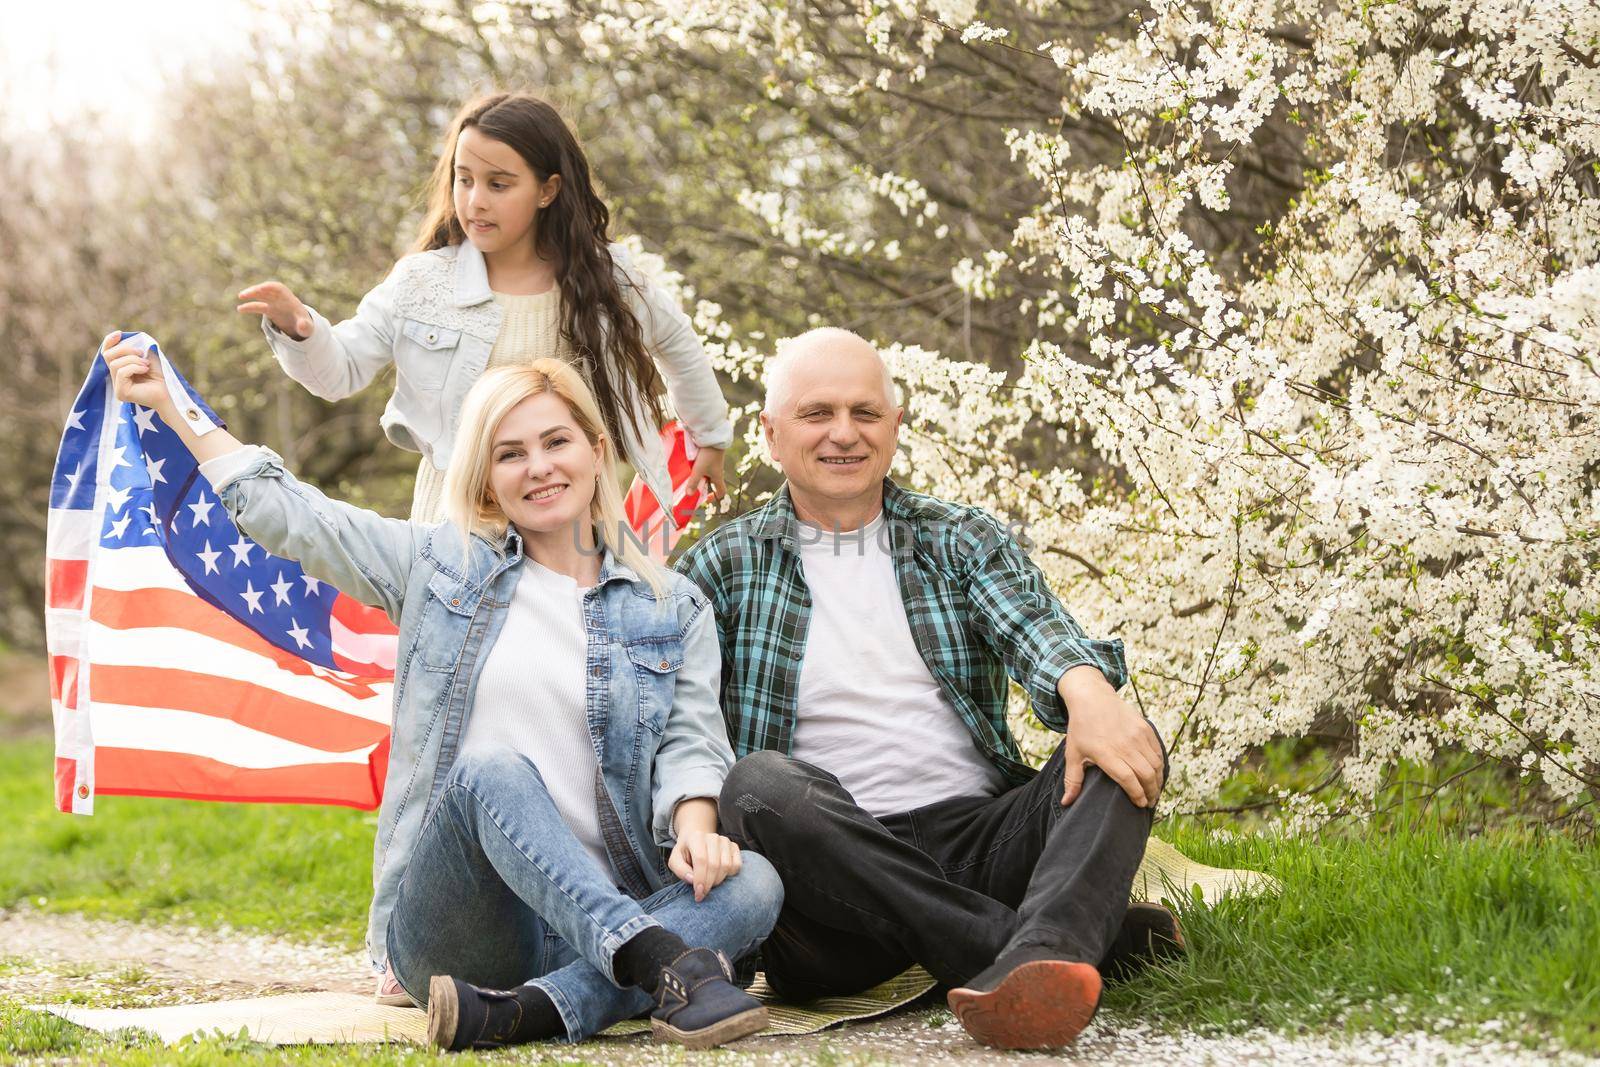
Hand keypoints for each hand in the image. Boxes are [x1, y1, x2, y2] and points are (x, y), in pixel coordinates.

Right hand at [102, 331, 171, 413]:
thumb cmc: (159, 378)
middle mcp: (115, 379)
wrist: (168, 394)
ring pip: (115, 364)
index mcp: (119, 370)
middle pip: (108, 356)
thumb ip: (140, 349)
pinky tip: (145, 370)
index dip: (110, 342)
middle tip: (141, 353)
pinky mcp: (121, 393)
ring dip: (133, 360)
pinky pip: (121, 372)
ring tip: (146, 364)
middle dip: (125, 350)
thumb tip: (133, 338)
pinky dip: (134, 367)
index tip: (119, 333)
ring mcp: (117, 387)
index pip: (107, 354)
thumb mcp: (149, 359)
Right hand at [237, 281, 312, 339]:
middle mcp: (280, 299)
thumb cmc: (305, 324)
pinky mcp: (270, 310)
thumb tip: (302, 326)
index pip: (278, 288)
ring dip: (251, 294)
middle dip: (257, 290)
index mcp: (289, 299)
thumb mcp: (308, 327)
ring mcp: (274, 304)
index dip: (269, 287)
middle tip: (245, 294)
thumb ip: (305, 326)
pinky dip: (250, 307)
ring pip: (261, 296)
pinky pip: (258, 306)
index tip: (261, 288)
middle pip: (267, 290)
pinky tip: (240, 309)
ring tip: (240, 296)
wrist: (304, 326)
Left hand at [667, 828, 742, 902]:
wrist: (697, 841)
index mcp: (696, 837)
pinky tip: (719, 875)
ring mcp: (725, 841)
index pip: (701, 860)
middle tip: (703, 892)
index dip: (700, 878)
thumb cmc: (685, 853)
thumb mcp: (675, 861)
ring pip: (727, 866)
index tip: (698, 893)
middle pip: (715, 865)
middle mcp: (712, 837)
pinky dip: (729, 875)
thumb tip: (692, 880)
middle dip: (709, 883)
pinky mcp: (734, 846)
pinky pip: (736, 865)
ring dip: (718, 880)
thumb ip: (680, 870)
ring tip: (709, 883)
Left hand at [687, 445, 726, 501]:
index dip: (715, 497)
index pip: (721, 492)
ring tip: (691, 474)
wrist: (713, 438)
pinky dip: (700, 468)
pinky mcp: (711, 457)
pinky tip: (692, 464)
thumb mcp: (698, 470)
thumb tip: (689, 495)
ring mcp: (715, 464)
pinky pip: (706, 466)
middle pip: (712, 483)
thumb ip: (693, 482)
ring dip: (701, 476)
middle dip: (703, 486)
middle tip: (693, 485)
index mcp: (718, 477)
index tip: (706, 498)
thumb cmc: (708, 455)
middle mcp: (717, 472)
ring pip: (708, 474)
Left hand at [1058, 665, 1164, 808]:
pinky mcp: (1144, 727)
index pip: (1129, 780)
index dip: (1137, 795)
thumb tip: (1066, 803)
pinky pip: (1158, 751)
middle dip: (1151, 792)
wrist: (1092, 698)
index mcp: (1106, 753)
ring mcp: (1137, 735)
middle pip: (1146, 774)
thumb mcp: (1073, 754)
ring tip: (1154, 791)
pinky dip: (1160, 765)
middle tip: (1150, 802)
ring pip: (1155, 764)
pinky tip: (1156, 774)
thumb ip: (1072, 780)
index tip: (1140, 804)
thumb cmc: (1081, 728)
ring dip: (1157, 780)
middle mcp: (1125, 745)